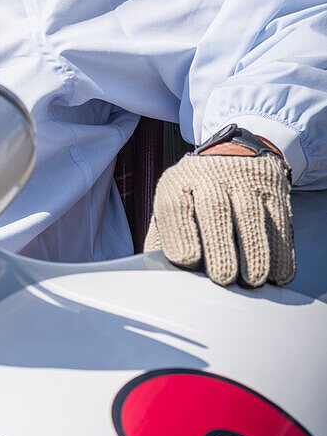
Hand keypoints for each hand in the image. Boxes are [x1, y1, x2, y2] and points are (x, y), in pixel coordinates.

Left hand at [144, 139, 294, 287]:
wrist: (234, 154)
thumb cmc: (196, 195)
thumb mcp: (174, 206)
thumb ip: (163, 239)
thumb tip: (156, 274)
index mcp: (178, 182)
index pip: (175, 205)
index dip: (180, 233)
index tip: (187, 261)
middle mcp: (209, 175)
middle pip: (214, 208)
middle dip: (219, 245)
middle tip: (222, 278)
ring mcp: (244, 179)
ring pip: (250, 213)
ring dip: (254, 250)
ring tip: (252, 281)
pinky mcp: (272, 188)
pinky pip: (278, 219)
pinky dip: (280, 249)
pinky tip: (277, 273)